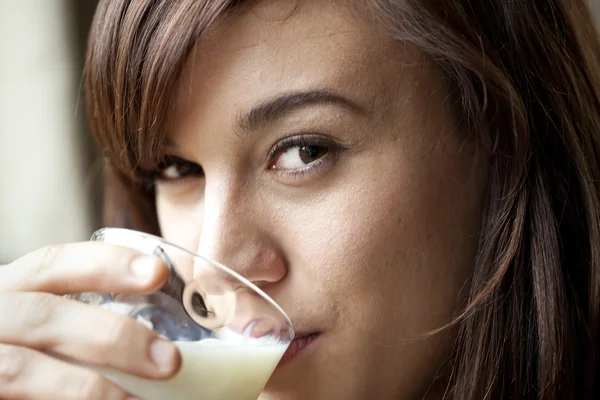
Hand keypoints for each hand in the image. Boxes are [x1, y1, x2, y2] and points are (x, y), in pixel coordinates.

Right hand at [0, 242, 180, 399]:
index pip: (52, 263)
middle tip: (168, 360)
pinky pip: (18, 396)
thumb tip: (161, 344)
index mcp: (10, 288)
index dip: (106, 264)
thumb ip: (81, 320)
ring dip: (89, 387)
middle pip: (43, 315)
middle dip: (111, 336)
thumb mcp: (38, 321)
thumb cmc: (20, 345)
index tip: (157, 272)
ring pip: (22, 369)